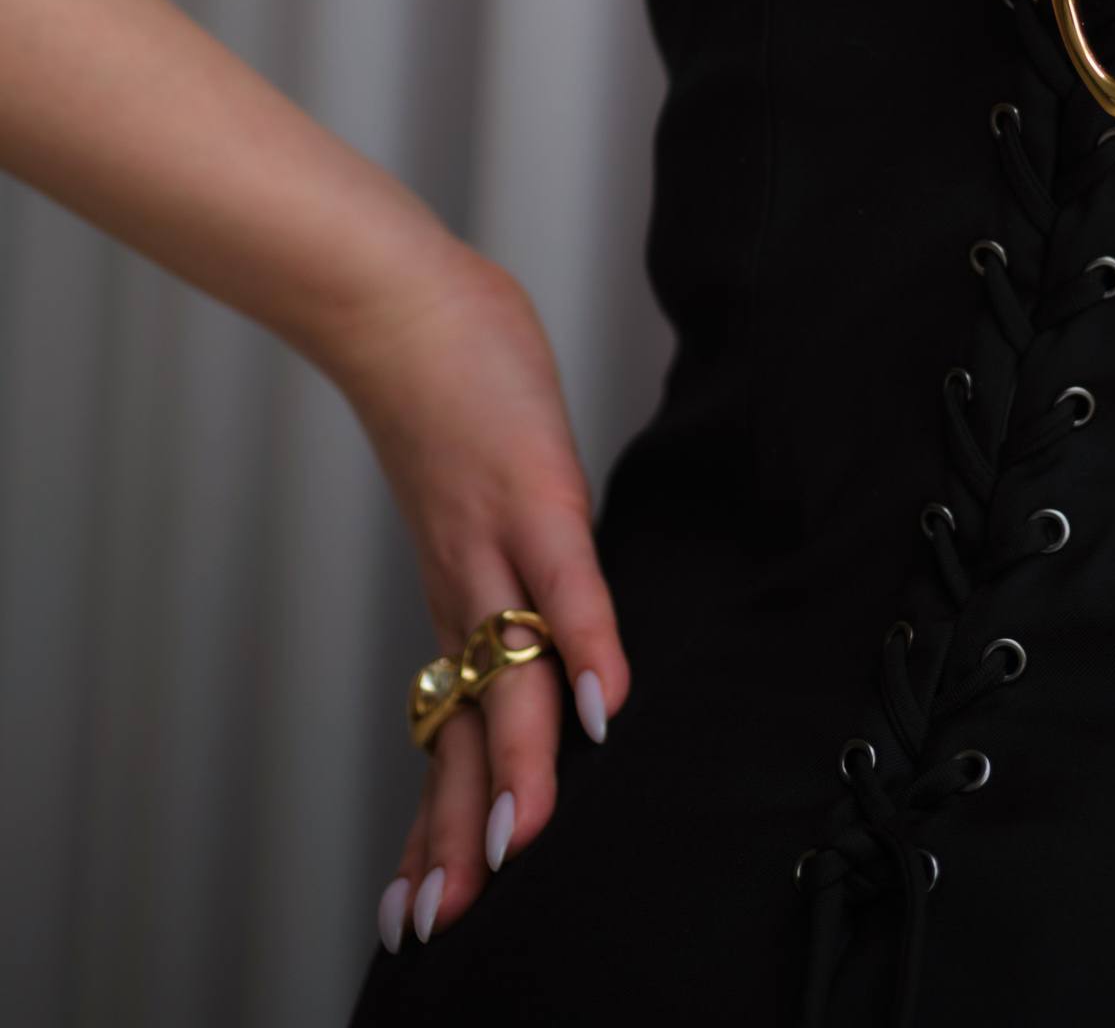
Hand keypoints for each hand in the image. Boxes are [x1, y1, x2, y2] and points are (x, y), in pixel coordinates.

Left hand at [331, 237, 629, 949]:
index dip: (443, 824)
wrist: (397, 304)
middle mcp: (468, 588)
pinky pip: (566, 579)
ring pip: (509, 672)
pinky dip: (587, 645)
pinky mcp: (535, 488)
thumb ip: (512, 557)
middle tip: (446, 922)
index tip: (420, 913)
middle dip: (463, 831)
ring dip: (520, 763)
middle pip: (470, 729)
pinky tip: (604, 705)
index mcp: (461, 596)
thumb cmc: (447, 391)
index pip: (454, 731)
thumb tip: (544, 605)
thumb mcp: (476, 500)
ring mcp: (499, 541)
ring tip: (524, 843)